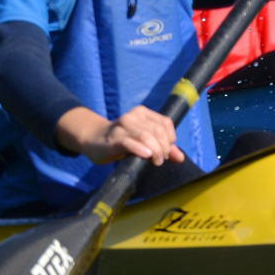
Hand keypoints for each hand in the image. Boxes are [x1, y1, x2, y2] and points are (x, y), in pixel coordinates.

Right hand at [55, 106, 186, 165]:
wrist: (94, 140)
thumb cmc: (122, 141)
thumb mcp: (144, 142)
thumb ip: (163, 148)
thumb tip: (180, 157)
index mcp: (143, 113)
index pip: (165, 123)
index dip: (170, 139)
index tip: (166, 152)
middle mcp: (133, 116)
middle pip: (158, 131)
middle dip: (163, 148)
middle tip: (159, 159)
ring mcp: (122, 126)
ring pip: (146, 136)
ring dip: (155, 151)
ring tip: (154, 161)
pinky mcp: (113, 139)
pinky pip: (129, 142)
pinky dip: (139, 149)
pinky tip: (145, 155)